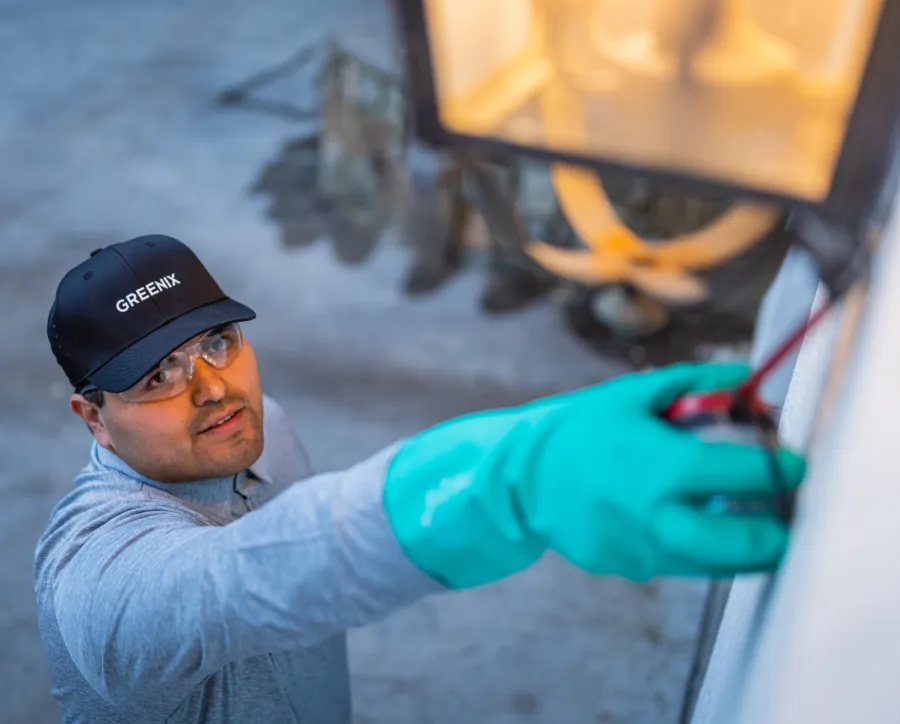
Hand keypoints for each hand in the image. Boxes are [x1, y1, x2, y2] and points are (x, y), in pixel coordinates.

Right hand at [384, 362, 805, 588]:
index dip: (784, 468)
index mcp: (665, 466)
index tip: (797, 464)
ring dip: (742, 548)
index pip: (748, 474)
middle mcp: (659, 516)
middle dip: (776, 534)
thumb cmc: (578, 429)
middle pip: (744, 543)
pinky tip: (687, 524)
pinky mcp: (628, 568)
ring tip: (749, 526)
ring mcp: (643, 549)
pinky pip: (677, 564)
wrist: (520, 478)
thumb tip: (746, 378)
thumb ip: (695, 383)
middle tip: (784, 518)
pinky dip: (694, 549)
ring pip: (716, 564)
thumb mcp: (634, 395)